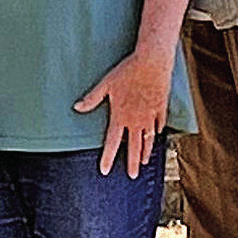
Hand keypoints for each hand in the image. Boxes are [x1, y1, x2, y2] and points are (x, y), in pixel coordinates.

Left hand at [73, 49, 170, 177]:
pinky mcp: (161, 107)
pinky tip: (156, 136)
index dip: (108, 157)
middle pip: (135, 147)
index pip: (113, 142)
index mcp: (121, 116)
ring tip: (145, 162)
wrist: (152, 61)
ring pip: (149, 139)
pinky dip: (157, 132)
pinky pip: (159, 124)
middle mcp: (137, 120)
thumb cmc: (127, 71)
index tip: (105, 171)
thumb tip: (76, 108)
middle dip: (133, 163)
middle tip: (132, 176)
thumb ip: (92, 99)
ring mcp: (151, 115)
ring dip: (146, 151)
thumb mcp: (106, 84)